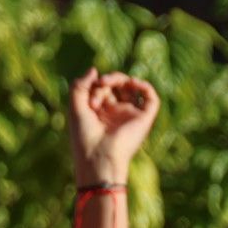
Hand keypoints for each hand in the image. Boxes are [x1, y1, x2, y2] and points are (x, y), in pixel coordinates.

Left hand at [68, 68, 160, 185]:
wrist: (99, 157)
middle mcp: (117, 114)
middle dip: (105, 81)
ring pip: (131, 88)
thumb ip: (80, 85)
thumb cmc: (84, 137)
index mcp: (101, 113)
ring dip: (120, 79)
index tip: (88, 98)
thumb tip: (95, 70)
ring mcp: (131, 116)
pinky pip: (152, 99)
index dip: (93, 85)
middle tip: (98, 86)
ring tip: (107, 82)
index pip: (101, 88)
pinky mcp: (144, 120)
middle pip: (116, 86)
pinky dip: (144, 86)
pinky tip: (132, 82)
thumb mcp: (75, 106)